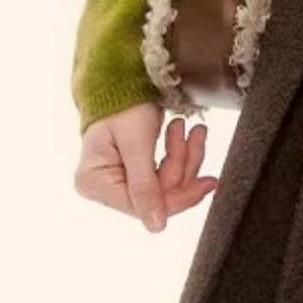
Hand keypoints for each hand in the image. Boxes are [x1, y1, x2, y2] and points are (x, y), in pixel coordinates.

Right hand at [75, 101, 217, 232]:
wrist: (119, 76)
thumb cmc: (122, 102)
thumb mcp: (137, 143)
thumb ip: (146, 186)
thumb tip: (155, 227)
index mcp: (93, 182)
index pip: (144, 205)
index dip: (180, 196)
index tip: (209, 182)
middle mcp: (101, 187)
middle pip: (157, 195)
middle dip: (182, 167)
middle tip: (196, 135)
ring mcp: (115, 180)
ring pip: (165, 185)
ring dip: (183, 156)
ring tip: (190, 129)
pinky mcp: (130, 173)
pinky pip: (163, 174)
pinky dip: (177, 154)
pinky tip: (183, 133)